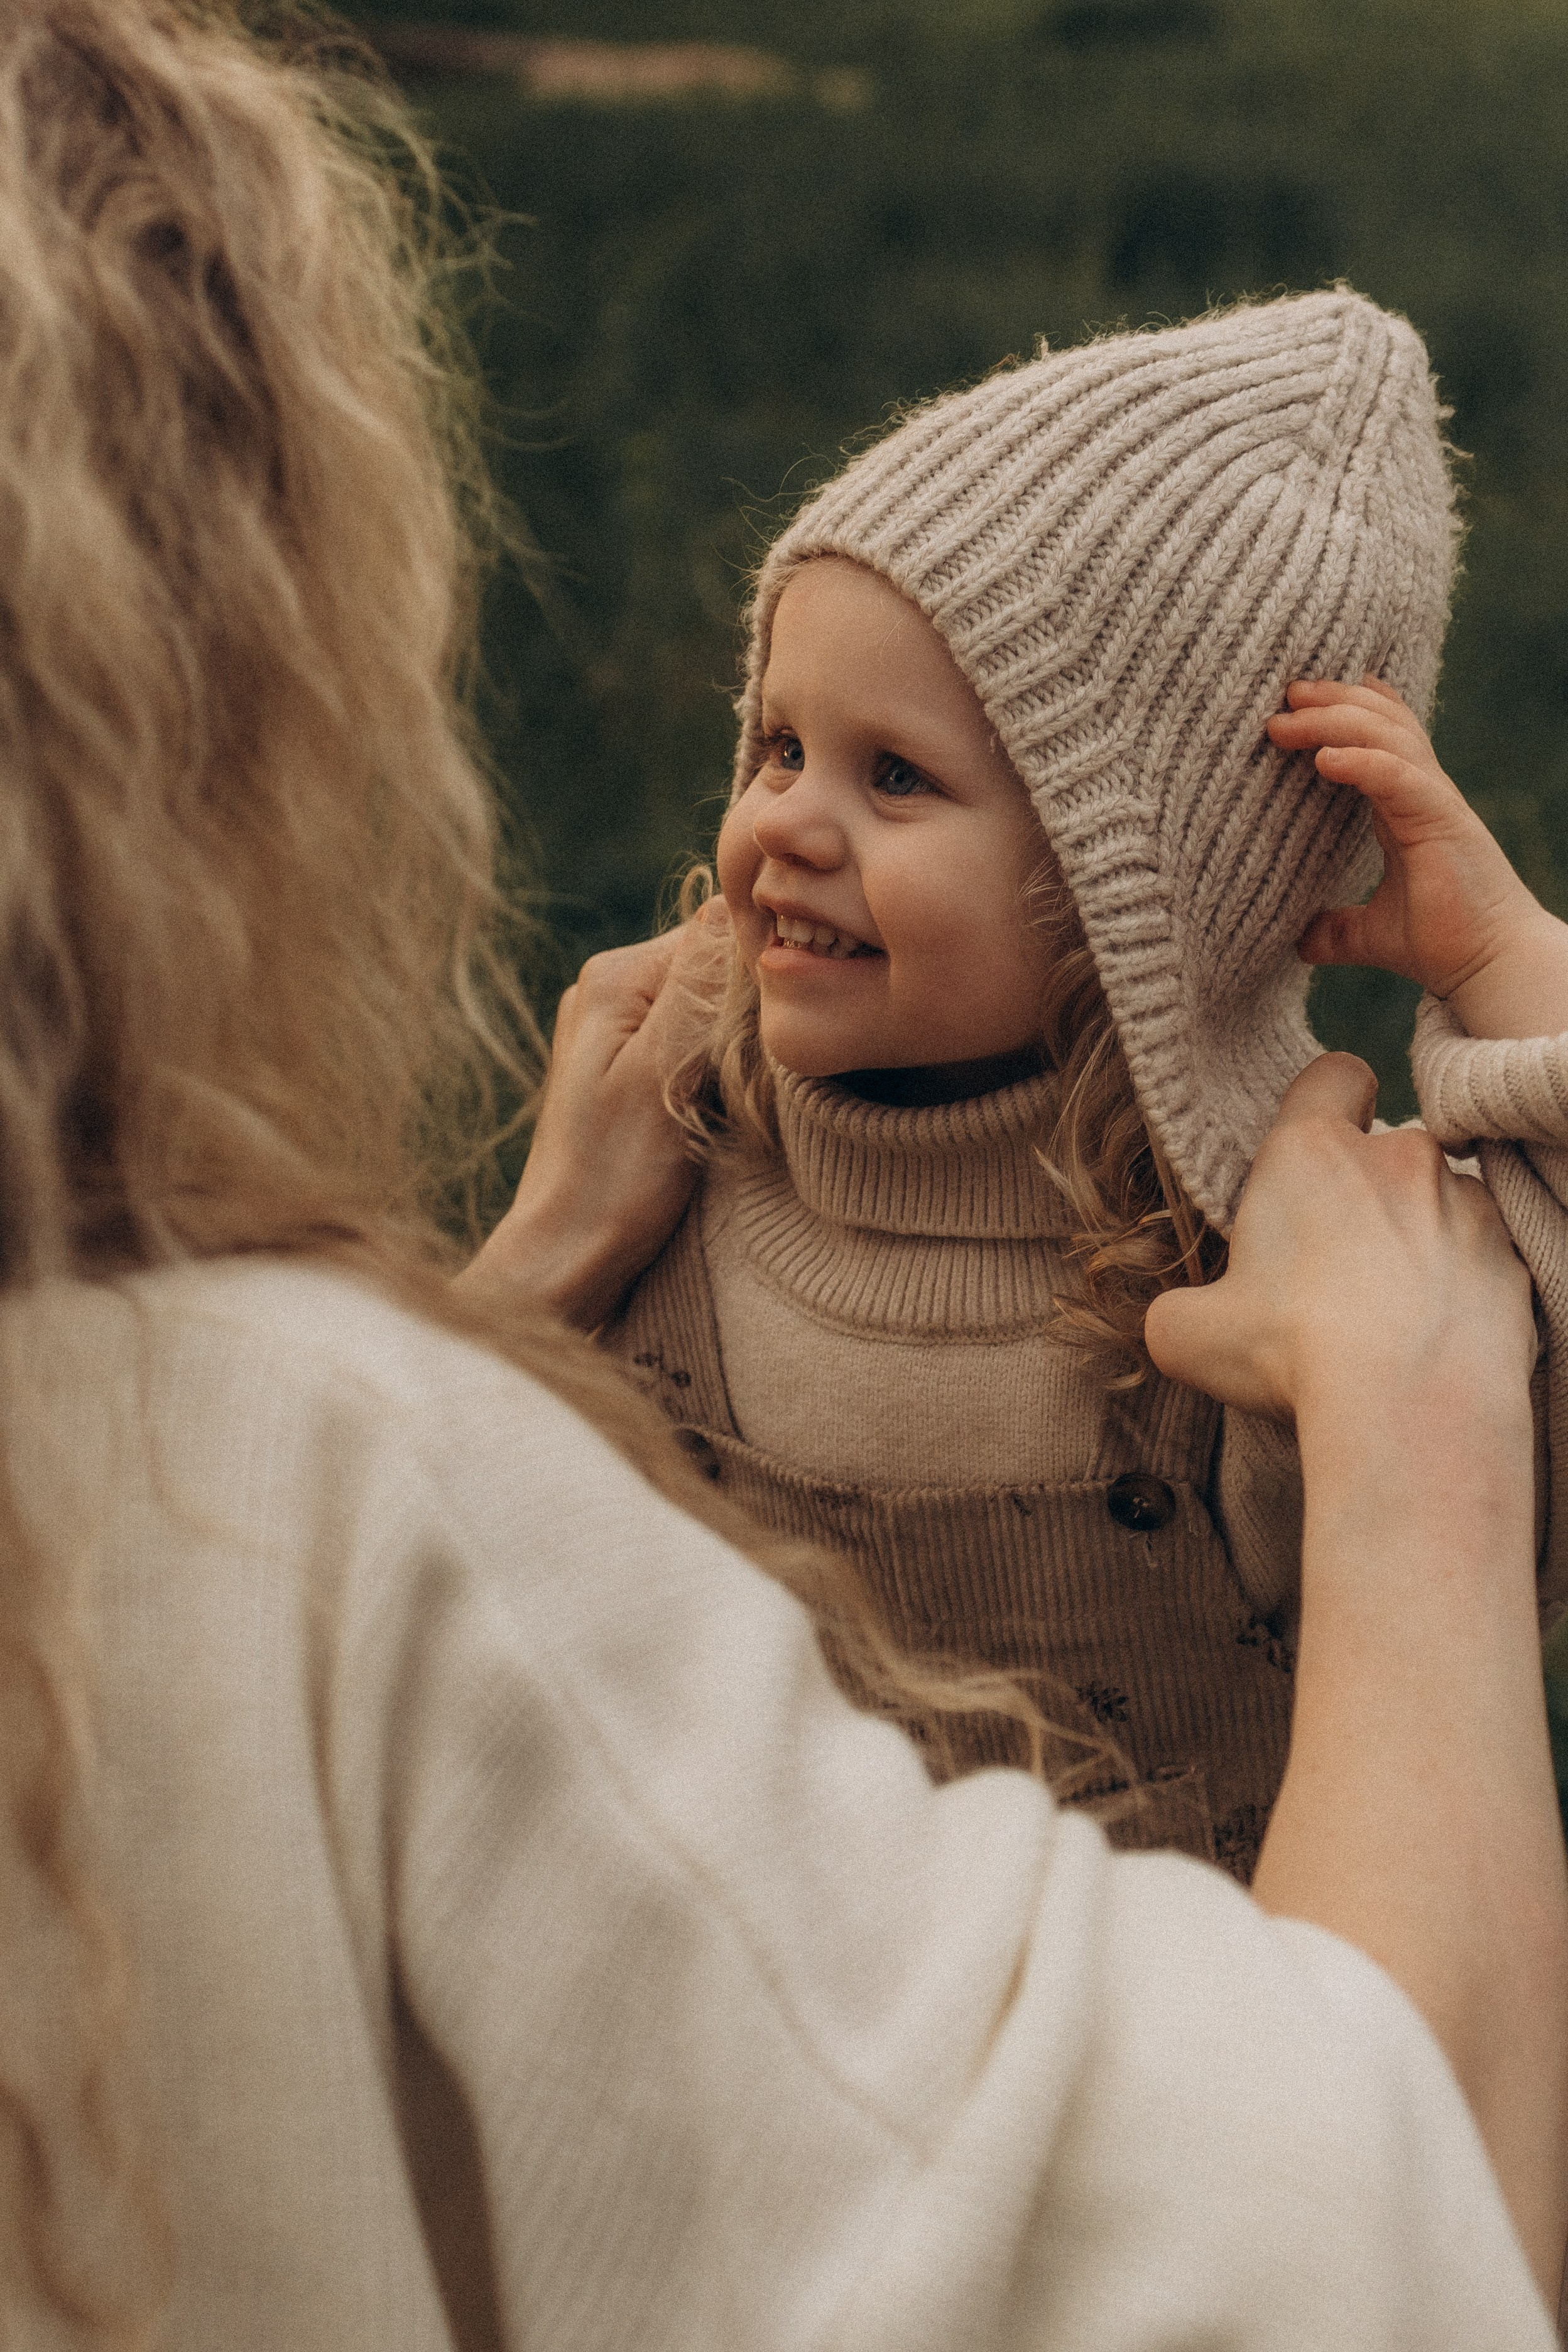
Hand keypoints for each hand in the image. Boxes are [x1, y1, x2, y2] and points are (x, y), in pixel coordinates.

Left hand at [458, 908, 729, 1330]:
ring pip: (711, 1007)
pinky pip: (694, 1044)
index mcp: (616, 976)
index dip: (766, 969)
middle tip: (757, 1072)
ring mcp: (616, 1032)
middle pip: (716, 967)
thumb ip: (700, 985)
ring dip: (739, 1045)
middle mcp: (611, 990)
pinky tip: (720, 1109)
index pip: (720, 928)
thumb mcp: (664, 1071)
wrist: (567, 1259)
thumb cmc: (615, 1176)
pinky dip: (719, 1069)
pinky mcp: (628, 1073)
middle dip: (752, 1011)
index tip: (783, 1025)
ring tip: (735, 1098)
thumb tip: (737, 900)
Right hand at [1145, 1052, 1532, 1428]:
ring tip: (1393, 1312)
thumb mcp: (1191, 1337)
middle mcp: (1400, 1159)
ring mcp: (1467, 1206)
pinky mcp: (1514, 1259)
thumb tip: (1177, 1320)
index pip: (1333, 1075)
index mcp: (1312, 1155)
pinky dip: (1465, 1285)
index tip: (1315, 1147)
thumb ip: (1177, 1311)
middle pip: (1387, 1149)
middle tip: (1335, 1265)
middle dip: (1367, 1192)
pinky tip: (1438, 1337)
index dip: (1325, 1101)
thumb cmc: (1296, 1357)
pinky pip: (1487, 1257)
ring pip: (1441, 1203)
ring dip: (1420, 1238)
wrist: (1413, 1411)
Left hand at [1267, 676, 1567, 1039]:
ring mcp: (1434, 802)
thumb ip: (1336, 928)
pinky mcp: (1442, 822)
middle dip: (1331, 700)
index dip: (1343, 707)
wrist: (1489, 967)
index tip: (1293, 702)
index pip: (1379, 735)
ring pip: (1387, 735)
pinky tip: (1324, 759)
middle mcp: (1421, 792)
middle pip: (1380, 720)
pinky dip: (1362, 762)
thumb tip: (1299, 941)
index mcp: (1405, 805)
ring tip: (1288, 718)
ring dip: (1335, 720)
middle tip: (1285, 695)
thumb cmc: (1441, 943)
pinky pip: (1398, 777)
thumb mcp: (1371, 933)